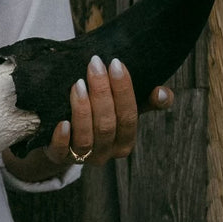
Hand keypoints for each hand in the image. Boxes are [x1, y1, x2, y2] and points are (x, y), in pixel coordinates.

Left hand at [43, 56, 171, 165]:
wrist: (62, 140)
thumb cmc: (100, 117)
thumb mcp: (123, 109)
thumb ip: (146, 101)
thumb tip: (162, 93)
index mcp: (125, 142)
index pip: (129, 116)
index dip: (124, 90)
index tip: (116, 63)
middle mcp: (106, 153)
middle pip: (107, 125)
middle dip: (101, 92)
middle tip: (94, 64)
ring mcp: (82, 158)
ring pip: (86, 137)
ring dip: (82, 110)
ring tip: (78, 84)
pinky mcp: (59, 158)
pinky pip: (61, 152)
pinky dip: (62, 138)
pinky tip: (62, 122)